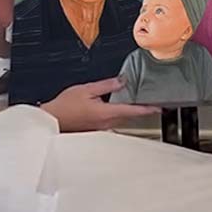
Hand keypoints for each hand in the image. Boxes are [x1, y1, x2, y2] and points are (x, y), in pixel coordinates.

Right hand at [41, 78, 157, 131]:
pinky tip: (118, 109)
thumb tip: (122, 81)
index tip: (158, 108)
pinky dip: (119, 115)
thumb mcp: (86, 89)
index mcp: (105, 113)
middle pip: (129, 116)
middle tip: (152, 105)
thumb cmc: (65, 105)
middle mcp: (105, 123)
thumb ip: (107, 85)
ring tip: (138, 106)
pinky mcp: (96, 129)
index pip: (131, 110)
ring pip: (121, 120)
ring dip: (130, 113)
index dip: (147, 109)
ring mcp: (101, 128)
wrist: (52, 119)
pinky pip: (113, 122)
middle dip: (141, 111)